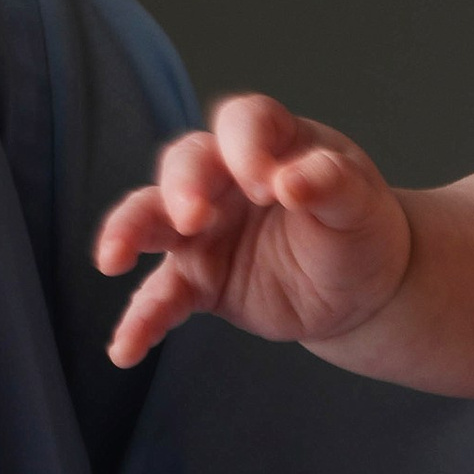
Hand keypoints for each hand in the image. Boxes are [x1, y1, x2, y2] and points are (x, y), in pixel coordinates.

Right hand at [95, 95, 412, 365]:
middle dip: (182, 187)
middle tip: (194, 217)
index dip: (247, 146)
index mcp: (269, 142)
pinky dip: (142, 321)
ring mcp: (203, 230)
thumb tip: (292, 181)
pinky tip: (125, 349)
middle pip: (185, 164)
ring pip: (152, 219)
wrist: (361, 288)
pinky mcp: (198, 280)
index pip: (244, 123)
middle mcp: (224, 178)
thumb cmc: (358, 227)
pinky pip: (161, 297)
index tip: (267, 185)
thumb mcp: (359, 202)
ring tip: (112, 258)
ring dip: (129, 232)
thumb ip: (330, 182)